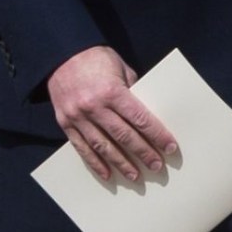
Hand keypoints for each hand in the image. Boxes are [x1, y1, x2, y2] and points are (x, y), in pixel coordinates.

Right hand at [46, 45, 178, 182]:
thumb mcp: (122, 70)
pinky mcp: (65, 123)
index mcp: (112, 92)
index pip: (140, 119)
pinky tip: (107, 174)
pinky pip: (81, 147)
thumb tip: (148, 115)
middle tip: (157, 166)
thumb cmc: (98, 60)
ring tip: (135, 176)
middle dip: (143, 153)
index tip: (169, 147)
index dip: (156, 135)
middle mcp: (94, 107)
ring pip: (103, 146)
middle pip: (124, 136)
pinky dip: (95, 163)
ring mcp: (78, 117)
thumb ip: (134, 92)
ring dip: (121, 163)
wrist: (61, 55)